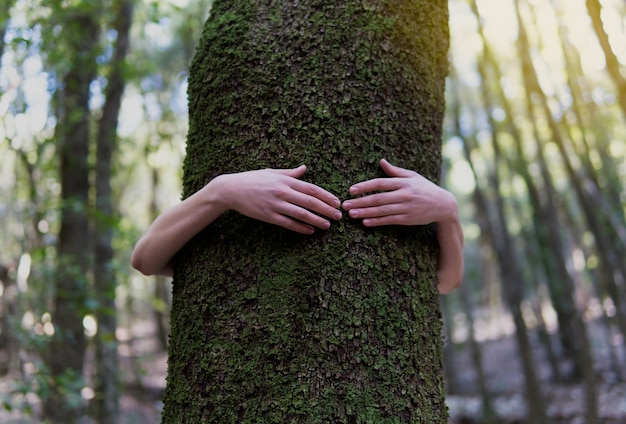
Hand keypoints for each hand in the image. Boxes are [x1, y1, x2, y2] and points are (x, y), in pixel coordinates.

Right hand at [212, 165, 342, 233]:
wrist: (231, 189)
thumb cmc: (252, 179)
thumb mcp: (272, 172)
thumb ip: (290, 173)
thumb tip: (304, 168)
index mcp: (285, 180)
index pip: (311, 189)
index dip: (326, 196)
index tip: (336, 202)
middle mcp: (282, 192)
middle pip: (310, 202)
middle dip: (327, 209)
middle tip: (338, 216)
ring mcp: (275, 204)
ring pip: (301, 214)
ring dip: (317, 220)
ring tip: (328, 225)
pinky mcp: (268, 216)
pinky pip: (288, 223)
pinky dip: (301, 228)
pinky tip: (310, 231)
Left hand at [341, 159, 457, 226]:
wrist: (444, 205)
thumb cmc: (426, 188)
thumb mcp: (413, 176)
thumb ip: (395, 171)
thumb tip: (381, 161)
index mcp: (403, 182)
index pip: (380, 183)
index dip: (364, 186)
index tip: (351, 190)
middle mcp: (404, 194)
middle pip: (378, 198)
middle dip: (360, 202)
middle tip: (345, 205)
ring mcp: (406, 207)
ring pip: (382, 210)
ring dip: (365, 212)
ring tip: (351, 214)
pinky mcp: (408, 219)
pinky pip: (389, 220)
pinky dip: (377, 222)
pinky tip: (365, 222)